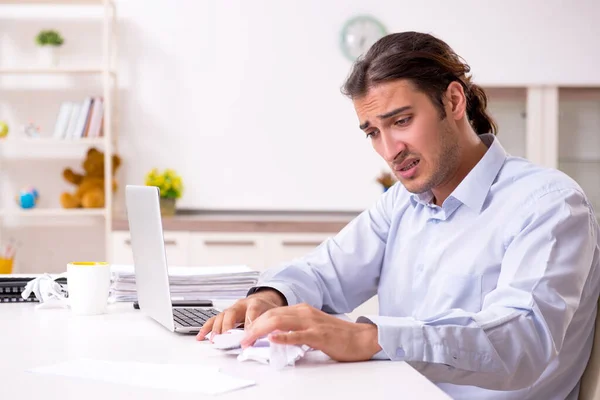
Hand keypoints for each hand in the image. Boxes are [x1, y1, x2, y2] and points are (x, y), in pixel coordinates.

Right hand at [196, 288, 285, 340]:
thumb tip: (268, 337)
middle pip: (232, 313)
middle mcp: (241, 305)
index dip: (250, 322)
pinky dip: (206, 328)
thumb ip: (270, 324)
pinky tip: (201, 336)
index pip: (252, 311)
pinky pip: (213, 320)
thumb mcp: (273, 314)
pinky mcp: (225, 314)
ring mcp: (231, 309)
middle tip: (226, 337)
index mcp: (256, 303)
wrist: (262, 300)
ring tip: (214, 339)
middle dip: (228, 325)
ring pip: (221, 316)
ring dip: (216, 328)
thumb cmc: (266, 309)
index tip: (248, 335)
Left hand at [240, 303, 381, 361]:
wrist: (360, 338)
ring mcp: (311, 323)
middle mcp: (304, 313)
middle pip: (272, 315)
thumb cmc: (337, 335)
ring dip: (261, 331)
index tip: (245, 333)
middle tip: (242, 339)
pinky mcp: (319, 335)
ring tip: (249, 340)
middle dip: (253, 327)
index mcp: (302, 310)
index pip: (272, 312)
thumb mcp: (312, 327)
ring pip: (280, 322)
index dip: (255, 322)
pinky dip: (283, 337)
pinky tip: (273, 339)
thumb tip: (275, 337)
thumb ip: (295, 329)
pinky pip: (298, 335)